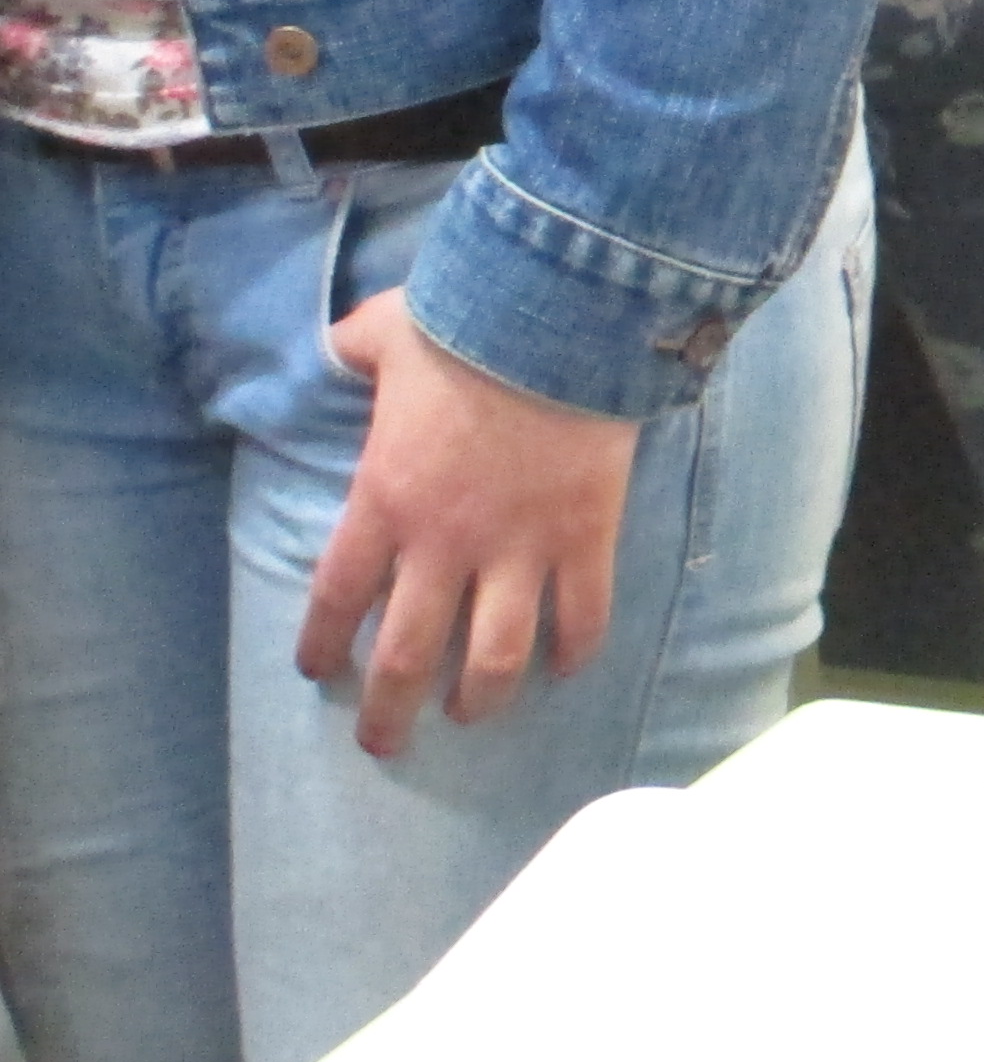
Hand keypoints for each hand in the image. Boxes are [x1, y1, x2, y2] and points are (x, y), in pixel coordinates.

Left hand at [300, 288, 643, 758]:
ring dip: (479, 698)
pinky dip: (575, 650)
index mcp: (384, 502)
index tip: (318, 670)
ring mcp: (519, 550)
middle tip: (383, 743)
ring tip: (471, 715)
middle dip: (388, 711)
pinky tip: (566, 668)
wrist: (565, 319)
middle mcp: (443, 545)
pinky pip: (583, 615)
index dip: (321, 645)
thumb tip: (336, 344)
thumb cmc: (469, 325)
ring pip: (494, 658)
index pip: (335, 599)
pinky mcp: (585, 540)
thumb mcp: (386, 331)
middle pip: (405, 657)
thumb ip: (353, 347)